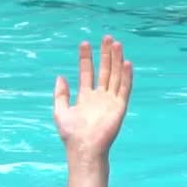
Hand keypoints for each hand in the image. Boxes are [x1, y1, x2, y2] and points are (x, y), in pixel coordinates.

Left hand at [53, 35, 133, 158]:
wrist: (84, 148)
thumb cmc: (71, 134)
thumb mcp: (60, 111)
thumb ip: (60, 94)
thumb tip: (60, 76)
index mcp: (86, 97)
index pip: (87, 72)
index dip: (86, 58)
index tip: (85, 43)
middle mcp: (100, 97)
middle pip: (104, 70)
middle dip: (105, 54)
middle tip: (106, 37)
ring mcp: (111, 101)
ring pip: (115, 76)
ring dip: (116, 60)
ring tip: (116, 44)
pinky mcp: (120, 107)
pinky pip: (124, 89)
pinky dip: (126, 76)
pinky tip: (127, 62)